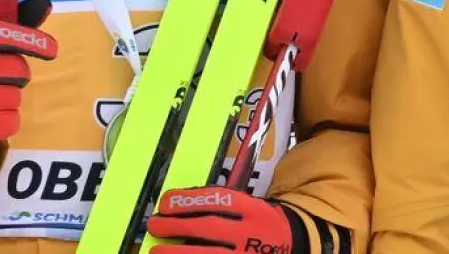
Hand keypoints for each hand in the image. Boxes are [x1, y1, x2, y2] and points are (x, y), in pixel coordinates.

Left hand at [145, 187, 303, 252]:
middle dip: (177, 226)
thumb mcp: (250, 206)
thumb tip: (180, 204)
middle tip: (154, 225)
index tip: (166, 202)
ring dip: (179, 253)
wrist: (294, 244)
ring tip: (156, 251)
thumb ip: (222, 205)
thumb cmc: (261, 223)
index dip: (190, 200)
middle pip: (209, 228)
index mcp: (254, 210)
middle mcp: (252, 233)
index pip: (219, 201)